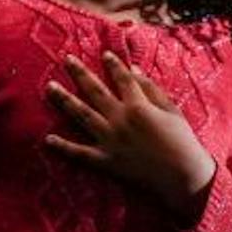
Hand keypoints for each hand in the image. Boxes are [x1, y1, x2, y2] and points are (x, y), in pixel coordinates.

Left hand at [44, 51, 215, 216]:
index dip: (113, 64)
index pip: (121, 78)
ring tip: (49, 87)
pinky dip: (64, 146)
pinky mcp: (106, 162)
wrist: (183, 177)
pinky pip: (80, 153)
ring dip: (64, 100)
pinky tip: (48, 139)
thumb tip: (134, 69)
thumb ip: (151, 88)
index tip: (104, 54)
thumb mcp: (171, 110)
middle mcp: (120, 119)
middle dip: (80, 73)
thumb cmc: (182, 141)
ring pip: (82, 115)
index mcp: (138, 105)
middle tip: (66, 59)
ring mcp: (110, 140)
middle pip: (95, 91)